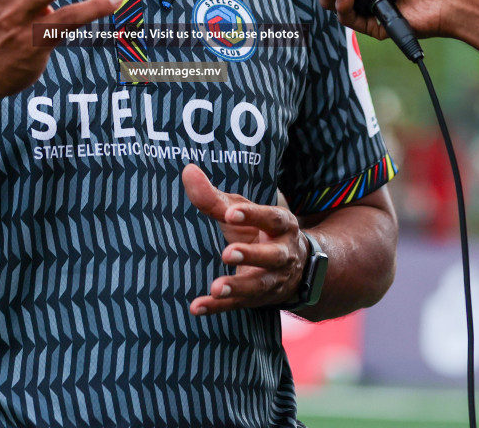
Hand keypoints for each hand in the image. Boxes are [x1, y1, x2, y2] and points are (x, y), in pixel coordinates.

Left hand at [181, 164, 304, 315]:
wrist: (291, 268)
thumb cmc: (257, 230)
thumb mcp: (240, 211)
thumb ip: (214, 197)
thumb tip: (188, 170)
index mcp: (281, 224)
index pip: (270, 217)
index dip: (253, 215)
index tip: (231, 213)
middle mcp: (283, 253)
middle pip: (271, 255)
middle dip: (251, 255)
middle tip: (228, 254)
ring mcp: (274, 280)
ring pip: (259, 286)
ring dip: (238, 287)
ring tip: (216, 288)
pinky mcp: (259, 300)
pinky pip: (239, 305)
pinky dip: (218, 308)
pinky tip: (198, 307)